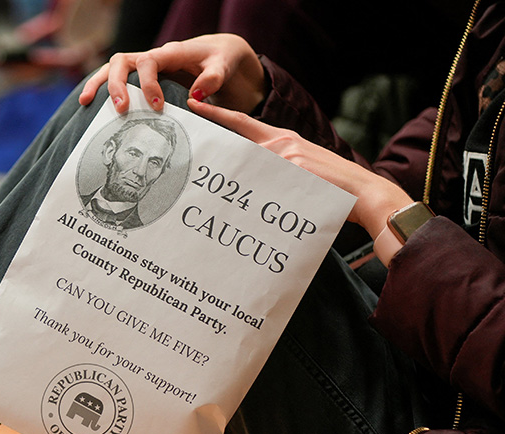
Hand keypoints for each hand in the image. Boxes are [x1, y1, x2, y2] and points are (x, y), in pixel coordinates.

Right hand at [79, 34, 266, 113]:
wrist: (218, 55)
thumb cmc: (221, 59)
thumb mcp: (225, 65)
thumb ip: (213, 77)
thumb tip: (195, 95)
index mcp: (170, 53)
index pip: (149, 62)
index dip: (148, 84)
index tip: (157, 106)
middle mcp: (152, 57)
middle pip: (122, 62)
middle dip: (117, 85)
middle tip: (121, 110)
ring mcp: (142, 68)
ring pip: (112, 68)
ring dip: (98, 84)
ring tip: (85, 103)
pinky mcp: (139, 78)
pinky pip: (115, 80)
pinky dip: (100, 90)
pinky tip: (89, 106)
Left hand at [188, 98, 411, 262]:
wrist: (363, 193)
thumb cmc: (329, 186)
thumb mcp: (297, 169)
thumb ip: (272, 166)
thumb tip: (244, 177)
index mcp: (282, 139)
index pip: (242, 122)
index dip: (217, 113)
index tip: (195, 103)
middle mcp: (282, 142)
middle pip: (239, 148)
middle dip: (220, 160)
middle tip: (199, 168)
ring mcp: (287, 155)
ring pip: (248, 166)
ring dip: (238, 185)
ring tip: (227, 200)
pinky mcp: (295, 168)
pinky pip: (264, 180)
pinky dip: (256, 193)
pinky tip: (251, 206)